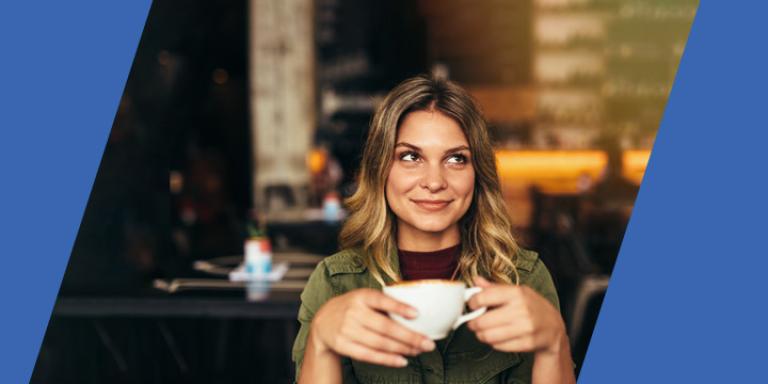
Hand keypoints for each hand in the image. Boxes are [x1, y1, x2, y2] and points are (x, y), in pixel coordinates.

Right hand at [309, 288, 435, 366]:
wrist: (322, 321)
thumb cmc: (352, 308)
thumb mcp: (364, 298)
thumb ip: (384, 303)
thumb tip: (418, 314)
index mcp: (361, 296)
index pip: (381, 300)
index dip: (398, 307)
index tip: (416, 313)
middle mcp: (353, 312)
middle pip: (385, 327)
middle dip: (410, 337)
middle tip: (429, 343)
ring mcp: (346, 330)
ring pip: (380, 343)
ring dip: (402, 349)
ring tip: (419, 351)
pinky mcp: (343, 345)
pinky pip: (369, 355)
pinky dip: (387, 359)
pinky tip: (402, 360)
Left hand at [467, 277, 566, 355]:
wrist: (554, 328)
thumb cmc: (532, 307)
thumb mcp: (517, 292)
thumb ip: (495, 288)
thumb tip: (476, 280)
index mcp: (517, 293)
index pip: (483, 297)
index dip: (472, 303)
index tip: (472, 305)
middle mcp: (522, 309)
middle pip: (482, 321)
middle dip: (473, 323)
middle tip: (473, 322)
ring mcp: (525, 328)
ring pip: (488, 336)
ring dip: (481, 335)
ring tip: (483, 331)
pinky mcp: (527, 343)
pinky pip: (498, 346)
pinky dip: (493, 343)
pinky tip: (498, 337)